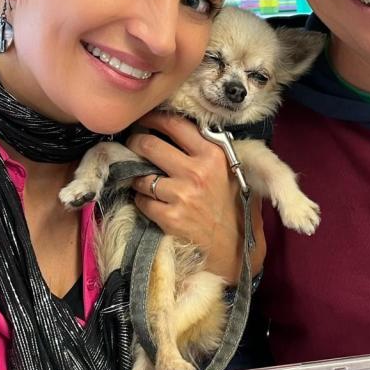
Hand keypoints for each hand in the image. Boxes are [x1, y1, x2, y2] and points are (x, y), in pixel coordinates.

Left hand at [127, 112, 264, 284]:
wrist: (235, 250)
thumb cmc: (236, 209)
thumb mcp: (234, 173)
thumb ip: (213, 152)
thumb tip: (187, 131)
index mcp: (214, 155)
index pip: (176, 125)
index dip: (154, 119)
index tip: (144, 119)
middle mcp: (197, 171)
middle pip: (149, 145)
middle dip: (135, 143)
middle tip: (133, 146)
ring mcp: (182, 194)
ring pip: (141, 175)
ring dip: (138, 177)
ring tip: (143, 179)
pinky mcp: (169, 217)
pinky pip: (142, 201)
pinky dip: (142, 201)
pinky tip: (152, 203)